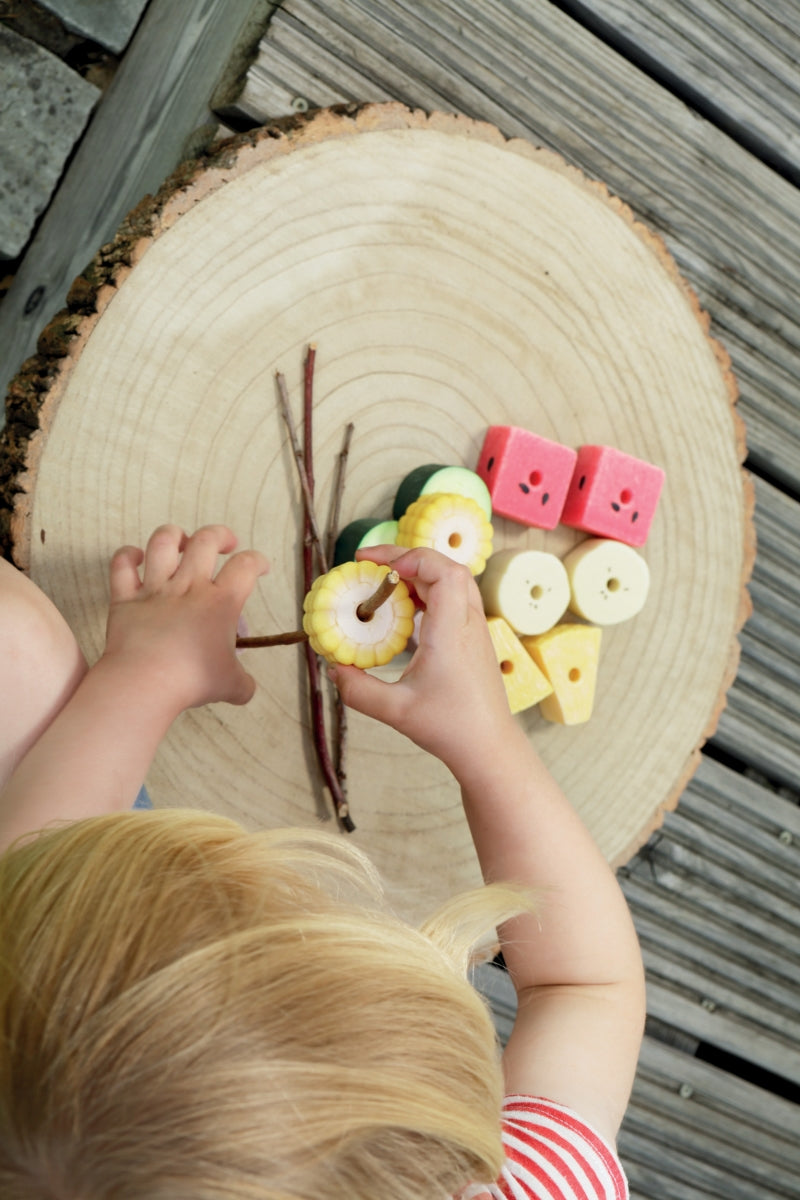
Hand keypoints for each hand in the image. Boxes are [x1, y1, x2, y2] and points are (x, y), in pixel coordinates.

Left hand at [104, 524, 268, 712]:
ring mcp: (155, 589)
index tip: (260, 567)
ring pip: (163, 542)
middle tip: (225, 544)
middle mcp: (189, 586)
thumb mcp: (231, 686)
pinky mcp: (125, 598)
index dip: (258, 560)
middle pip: (206, 541)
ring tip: (182, 540)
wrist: (144, 682)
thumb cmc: (192, 681)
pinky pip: (121, 565)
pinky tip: (136, 556)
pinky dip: (127, 555)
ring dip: (175, 535)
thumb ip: (243, 683)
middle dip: (219, 535)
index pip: (246, 566)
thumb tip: (246, 688)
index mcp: (221, 602)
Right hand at [330, 545, 515, 771]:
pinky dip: (427, 594)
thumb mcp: (396, 711)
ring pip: (451, 582)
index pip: (444, 572)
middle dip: (407, 559)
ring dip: (417, 576)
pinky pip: (453, 600)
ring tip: (384, 586)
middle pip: (447, 568)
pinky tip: (404, 611)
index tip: (377, 566)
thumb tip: (334, 668)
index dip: (412, 558)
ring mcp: (475, 629)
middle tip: (370, 565)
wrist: (488, 746)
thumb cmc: (451, 728)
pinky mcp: (474, 639)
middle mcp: (468, 623)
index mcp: (451, 632)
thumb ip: (359, 691)